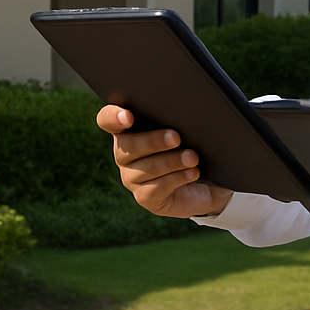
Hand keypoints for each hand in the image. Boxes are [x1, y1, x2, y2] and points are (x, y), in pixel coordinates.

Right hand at [97, 105, 233, 218]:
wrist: (202, 183)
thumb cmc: (189, 148)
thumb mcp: (184, 131)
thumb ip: (178, 120)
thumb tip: (190, 112)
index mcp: (128, 131)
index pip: (107, 120)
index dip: (113, 117)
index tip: (129, 117)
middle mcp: (124, 155)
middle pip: (128, 146)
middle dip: (153, 141)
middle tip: (176, 137)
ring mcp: (131, 178)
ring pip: (146, 168)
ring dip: (171, 161)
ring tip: (192, 157)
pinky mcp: (145, 197)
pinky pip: (157, 188)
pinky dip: (177, 178)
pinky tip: (192, 172)